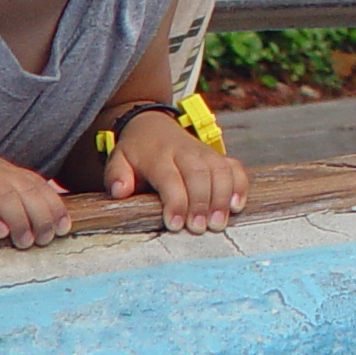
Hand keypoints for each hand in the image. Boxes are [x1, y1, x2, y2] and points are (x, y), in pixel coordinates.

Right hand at [0, 147, 71, 247]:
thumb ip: (1, 191)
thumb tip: (28, 216)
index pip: (35, 184)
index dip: (53, 205)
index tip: (65, 227)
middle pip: (26, 190)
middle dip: (43, 215)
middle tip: (48, 239)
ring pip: (5, 195)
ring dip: (21, 220)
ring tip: (27, 242)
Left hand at [104, 113, 250, 232]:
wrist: (153, 125)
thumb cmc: (136, 153)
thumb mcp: (118, 160)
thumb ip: (116, 175)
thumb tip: (120, 190)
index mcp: (158, 156)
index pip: (169, 178)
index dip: (175, 201)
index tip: (175, 225)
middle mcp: (185, 152)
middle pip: (198, 174)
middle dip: (201, 203)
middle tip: (199, 228)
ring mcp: (204, 153)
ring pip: (219, 171)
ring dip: (221, 198)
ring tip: (218, 223)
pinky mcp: (218, 156)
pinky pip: (234, 167)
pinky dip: (239, 185)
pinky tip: (237, 206)